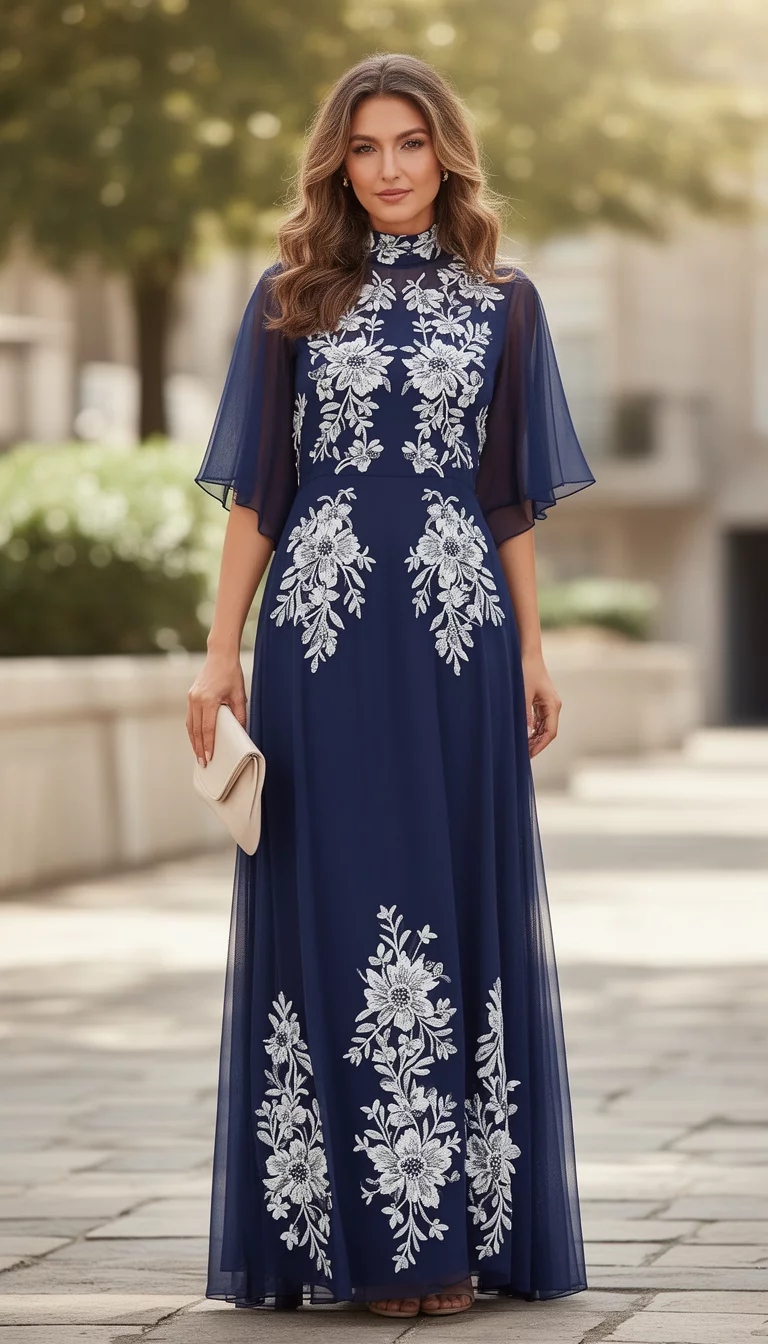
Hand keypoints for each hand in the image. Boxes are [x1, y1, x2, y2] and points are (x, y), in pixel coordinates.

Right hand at [186, 651, 246, 766]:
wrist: (220, 656)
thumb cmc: (232, 674)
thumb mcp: (240, 695)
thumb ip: (240, 715)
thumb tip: (241, 733)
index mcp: (209, 700)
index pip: (208, 728)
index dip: (208, 745)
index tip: (209, 758)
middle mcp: (196, 700)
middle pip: (196, 730)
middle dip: (199, 748)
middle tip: (202, 763)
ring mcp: (191, 698)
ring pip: (190, 725)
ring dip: (193, 741)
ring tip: (198, 754)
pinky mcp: (190, 696)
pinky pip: (190, 718)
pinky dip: (192, 730)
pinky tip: (196, 739)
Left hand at [521, 650, 561, 758]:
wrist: (528, 654)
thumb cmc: (526, 671)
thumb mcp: (523, 693)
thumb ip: (524, 714)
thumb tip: (525, 734)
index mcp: (553, 705)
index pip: (550, 732)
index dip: (540, 745)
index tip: (530, 755)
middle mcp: (554, 706)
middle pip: (548, 731)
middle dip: (537, 744)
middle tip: (523, 756)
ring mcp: (549, 704)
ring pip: (544, 727)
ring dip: (535, 738)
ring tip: (522, 748)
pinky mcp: (542, 701)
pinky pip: (540, 720)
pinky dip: (533, 729)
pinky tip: (523, 735)